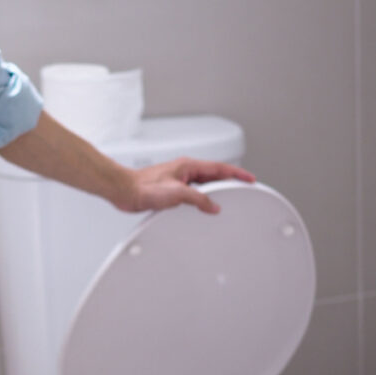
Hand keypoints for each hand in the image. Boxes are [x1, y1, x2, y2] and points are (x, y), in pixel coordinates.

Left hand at [114, 158, 255, 213]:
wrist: (125, 191)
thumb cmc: (144, 187)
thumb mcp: (177, 193)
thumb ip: (198, 199)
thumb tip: (213, 206)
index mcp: (189, 166)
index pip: (220, 168)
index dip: (237, 174)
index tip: (250, 179)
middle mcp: (184, 171)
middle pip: (214, 175)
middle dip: (230, 182)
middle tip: (243, 189)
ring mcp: (178, 180)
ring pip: (203, 185)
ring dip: (216, 191)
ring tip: (227, 199)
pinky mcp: (170, 190)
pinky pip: (193, 192)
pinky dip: (202, 198)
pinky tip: (203, 207)